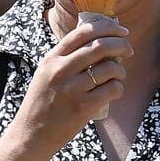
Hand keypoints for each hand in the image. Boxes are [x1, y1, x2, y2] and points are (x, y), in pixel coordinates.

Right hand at [6, 15, 131, 155]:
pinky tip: (113, 91)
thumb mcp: (46, 73)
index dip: (108, 27)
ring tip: (118, 76)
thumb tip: (100, 40)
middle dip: (121, 45)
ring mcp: (72, 89)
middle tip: (128, 50)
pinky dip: (118, 88)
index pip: (84, 31)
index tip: (121, 31)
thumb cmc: (43, 102)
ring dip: (121, 70)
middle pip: (101, 46)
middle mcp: (61, 70)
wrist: (31, 133)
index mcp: (52, 58)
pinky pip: (113, 89)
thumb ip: (66, 57)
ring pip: (111, 68)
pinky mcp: (83, 107)